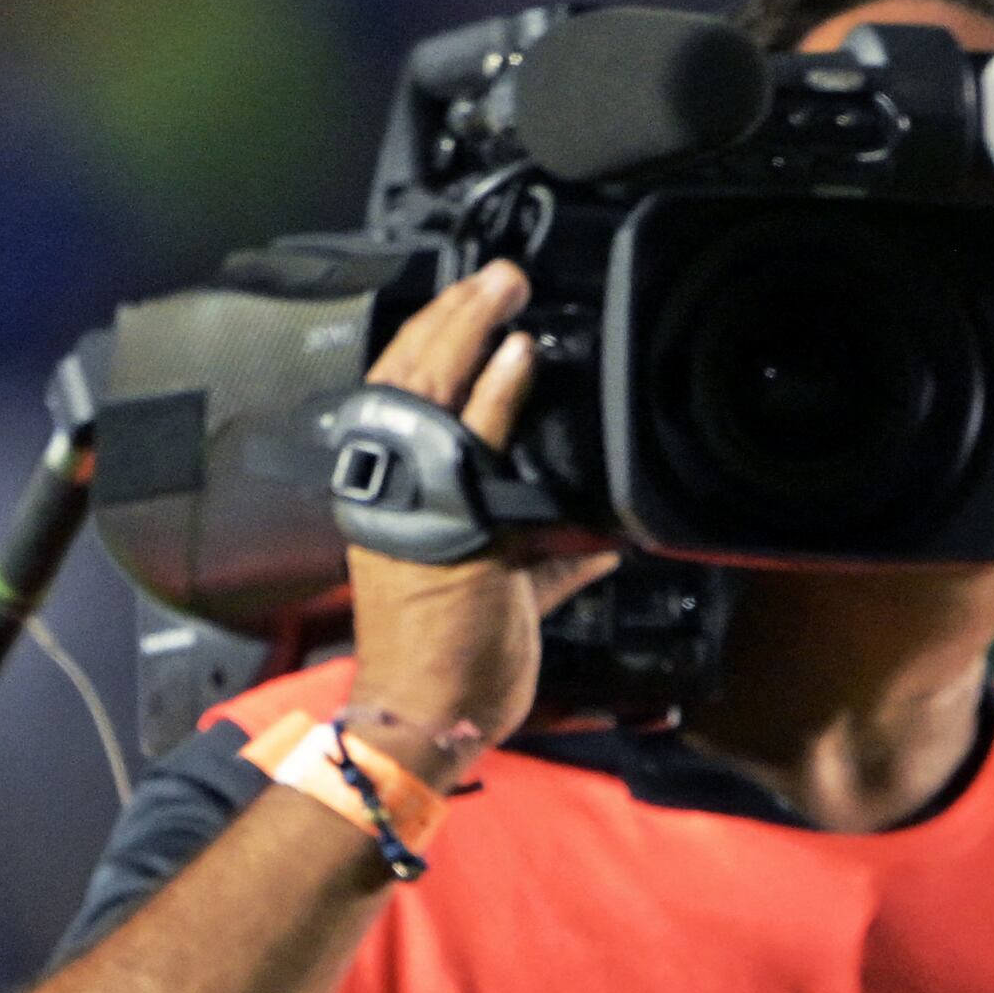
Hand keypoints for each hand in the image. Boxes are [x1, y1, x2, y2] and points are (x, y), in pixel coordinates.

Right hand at [341, 262, 618, 769]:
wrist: (427, 715)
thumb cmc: (452, 662)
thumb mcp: (508, 593)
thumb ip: (550, 556)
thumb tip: (598, 535)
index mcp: (396, 499)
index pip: (403, 400)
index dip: (431, 345)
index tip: (467, 308)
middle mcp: (395, 492)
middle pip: (410, 379)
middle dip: (451, 318)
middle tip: (494, 278)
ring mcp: (419, 502)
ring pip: (430, 393)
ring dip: (468, 331)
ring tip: (501, 291)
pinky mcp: (452, 521)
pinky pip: (471, 443)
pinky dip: (494, 394)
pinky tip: (518, 356)